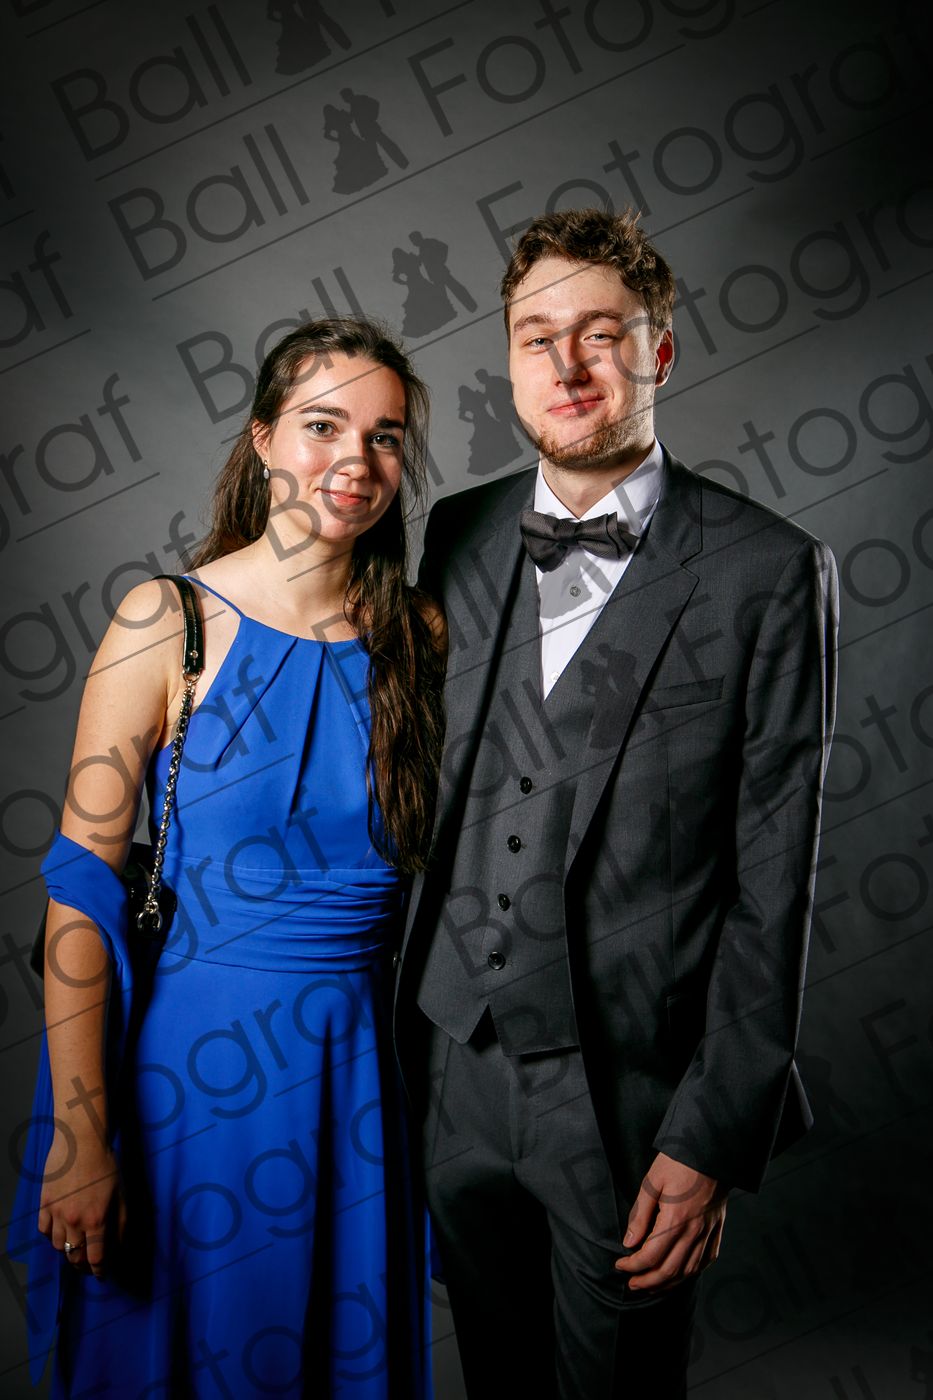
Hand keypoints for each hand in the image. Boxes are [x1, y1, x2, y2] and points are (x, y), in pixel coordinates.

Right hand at [37, 1129, 125, 1278]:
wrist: (80, 1141)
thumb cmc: (106, 1164)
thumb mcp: (122, 1194)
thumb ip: (121, 1224)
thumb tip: (120, 1247)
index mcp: (96, 1220)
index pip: (96, 1258)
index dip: (100, 1271)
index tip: (102, 1275)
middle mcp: (74, 1222)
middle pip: (74, 1257)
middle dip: (82, 1266)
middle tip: (88, 1265)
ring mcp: (56, 1213)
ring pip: (57, 1246)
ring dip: (67, 1251)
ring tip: (75, 1249)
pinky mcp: (43, 1204)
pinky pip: (43, 1230)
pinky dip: (51, 1236)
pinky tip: (59, 1232)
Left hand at [614, 1151, 726, 1292]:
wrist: (711, 1150)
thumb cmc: (678, 1161)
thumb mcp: (652, 1182)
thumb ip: (640, 1215)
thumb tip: (629, 1243)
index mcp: (675, 1219)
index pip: (650, 1255)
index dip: (632, 1265)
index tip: (620, 1264)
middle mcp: (694, 1231)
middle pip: (669, 1270)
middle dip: (647, 1282)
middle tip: (632, 1284)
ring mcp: (708, 1232)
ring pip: (688, 1271)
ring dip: (668, 1283)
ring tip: (652, 1285)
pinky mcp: (717, 1229)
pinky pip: (706, 1261)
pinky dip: (691, 1273)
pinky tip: (679, 1274)